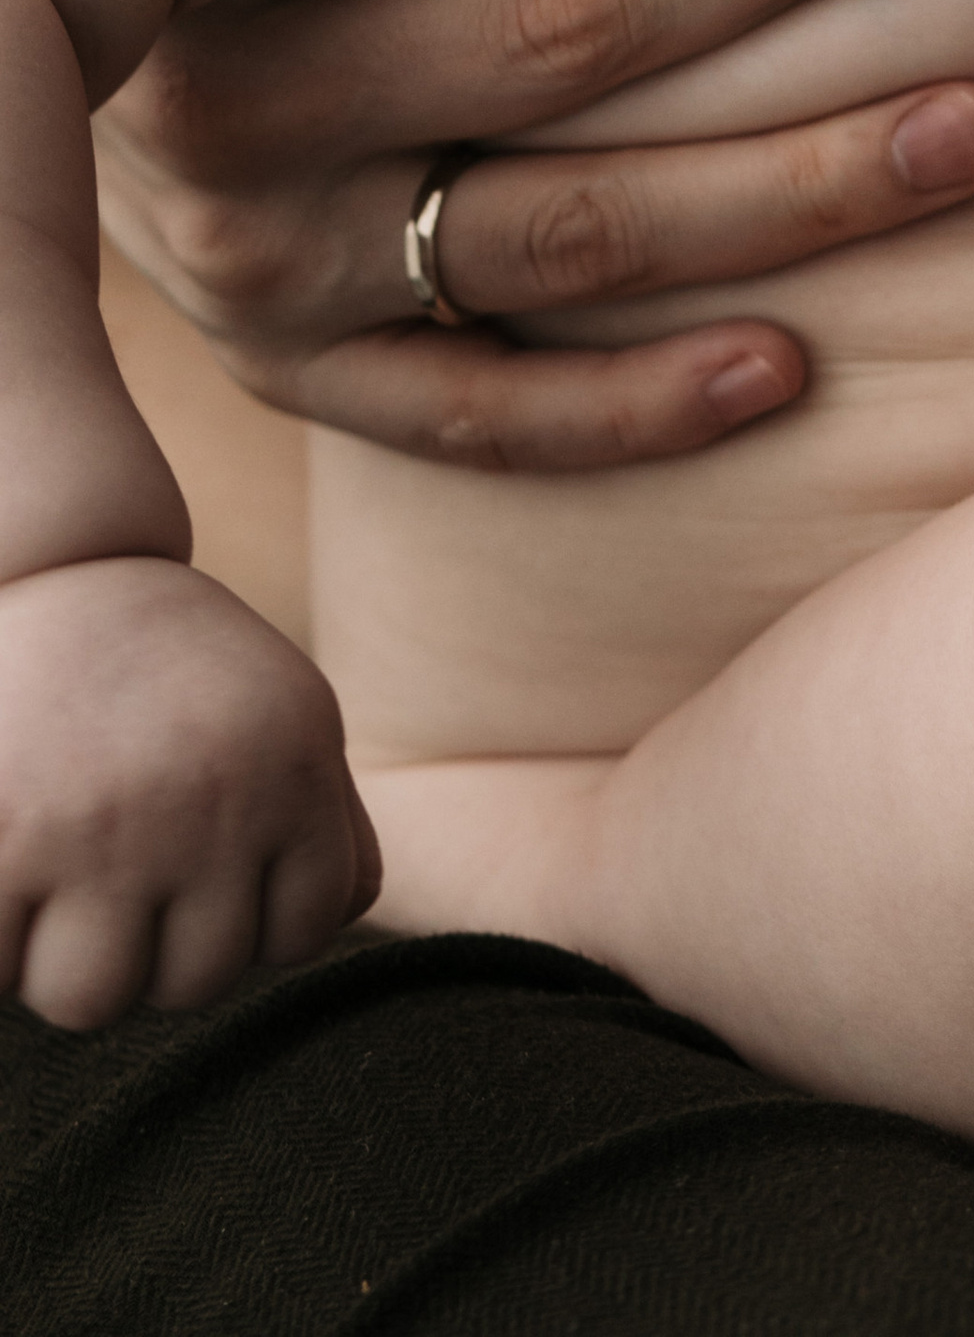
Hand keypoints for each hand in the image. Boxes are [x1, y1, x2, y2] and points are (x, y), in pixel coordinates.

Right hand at [0, 559, 377, 1025]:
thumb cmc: (175, 660)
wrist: (58, 563)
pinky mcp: (4, 842)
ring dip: (66, 963)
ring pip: (91, 1000)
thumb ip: (326, 813)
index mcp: (293, 764)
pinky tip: (8, 873)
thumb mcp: (283, 710)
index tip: (209, 872)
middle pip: (192, 982)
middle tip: (120, 876)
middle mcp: (211, 800)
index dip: (249, 921)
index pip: (304, 933)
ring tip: (58, 886)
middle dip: (153, 947)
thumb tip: (348, 913)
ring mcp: (102, 829)